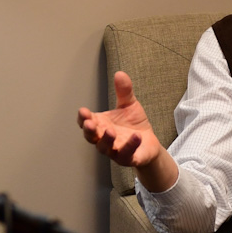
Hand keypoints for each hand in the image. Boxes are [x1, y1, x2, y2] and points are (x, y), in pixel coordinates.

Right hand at [77, 72, 178, 192]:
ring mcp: (114, 150)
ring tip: (110, 131)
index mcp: (100, 124)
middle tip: (89, 123)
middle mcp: (103, 139)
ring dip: (106, 140)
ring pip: (105, 148)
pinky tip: (136, 136)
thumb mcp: (129, 105)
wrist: (148, 143)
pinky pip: (126, 154)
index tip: (83, 111)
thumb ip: (124, 91)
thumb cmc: (133, 125)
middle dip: (89, 130)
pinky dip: (130, 146)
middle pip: (91, 137)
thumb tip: (120, 74)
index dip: (83, 118)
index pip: (85, 122)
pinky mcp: (128, 158)